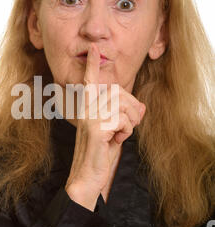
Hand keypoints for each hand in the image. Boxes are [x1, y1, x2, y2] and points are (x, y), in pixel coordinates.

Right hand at [65, 42, 145, 210]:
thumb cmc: (100, 154)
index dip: (93, 66)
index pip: (91, 82)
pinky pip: (123, 120)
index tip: (95, 49)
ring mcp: (90, 118)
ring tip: (119, 135)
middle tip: (128, 125)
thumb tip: (141, 106)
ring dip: (130, 122)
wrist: (87, 177)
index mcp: (89, 109)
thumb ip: (127, 116)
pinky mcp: (96, 129)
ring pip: (123, 106)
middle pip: (118, 92)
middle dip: (131, 107)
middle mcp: (87, 110)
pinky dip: (126, 132)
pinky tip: (115, 141)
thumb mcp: (117, 132)